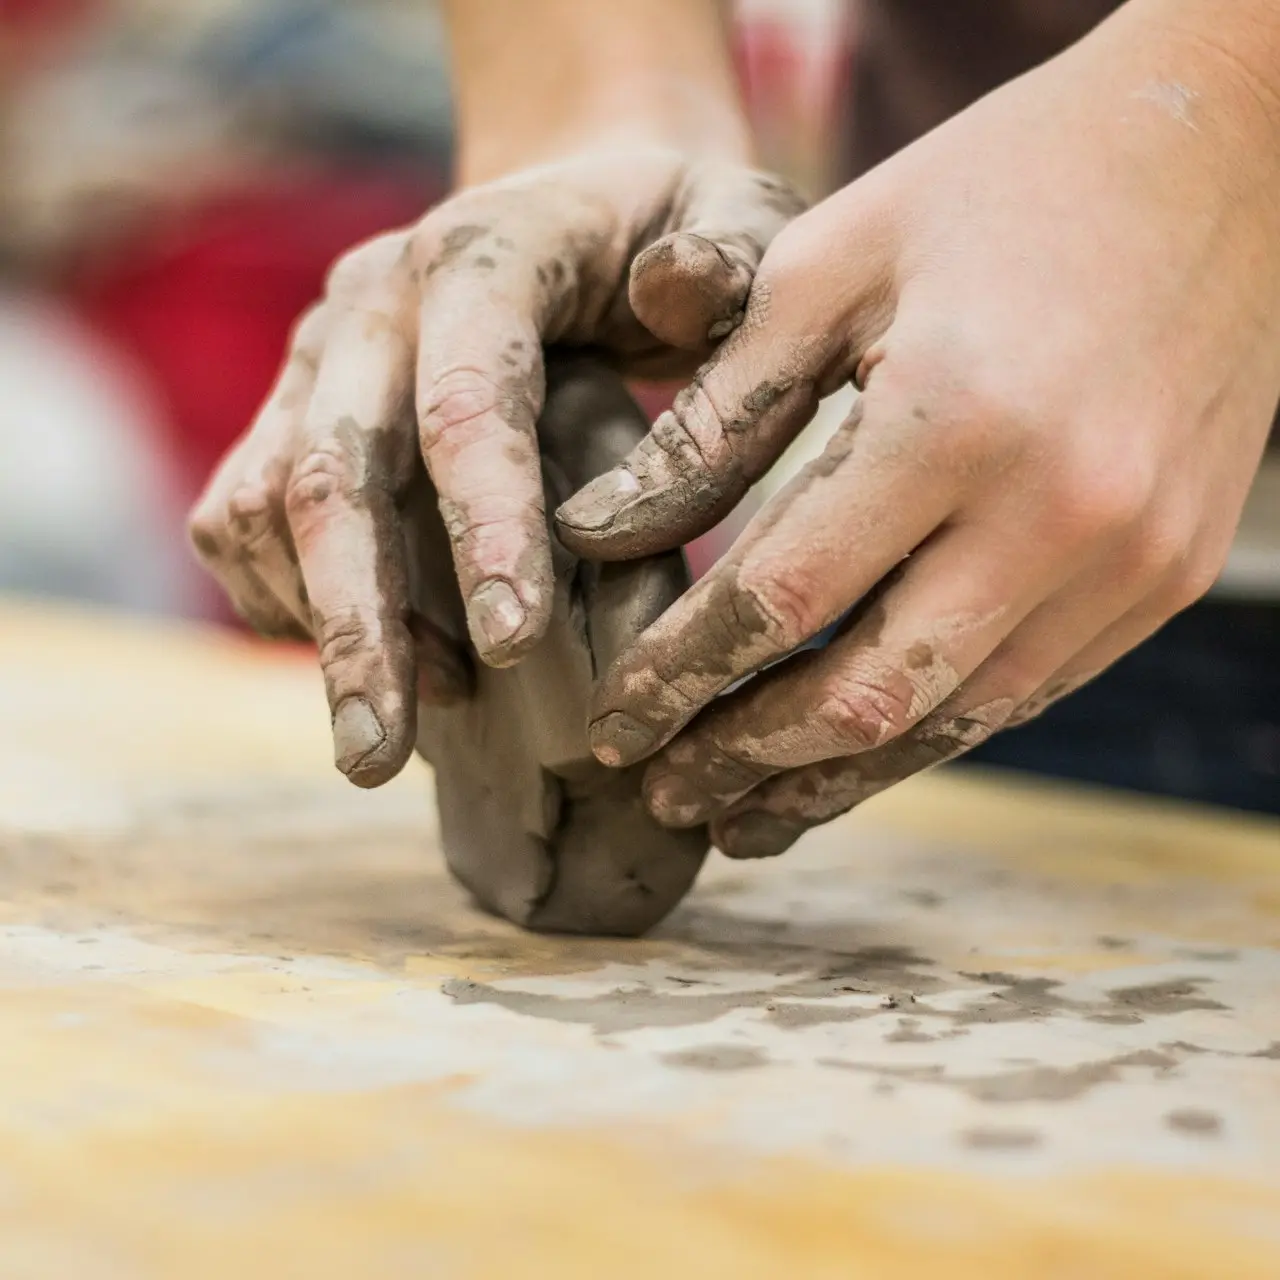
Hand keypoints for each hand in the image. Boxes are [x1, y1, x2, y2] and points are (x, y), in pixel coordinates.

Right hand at [188, 148, 801, 786]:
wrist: (572, 197)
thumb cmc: (668, 229)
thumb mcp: (734, 216)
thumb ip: (727, 258)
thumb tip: (673, 292)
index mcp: (484, 256)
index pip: (469, 400)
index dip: (485, 526)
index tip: (514, 648)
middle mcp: (374, 305)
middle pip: (332, 472)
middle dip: (357, 624)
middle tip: (377, 759)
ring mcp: (318, 358)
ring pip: (265, 505)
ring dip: (320, 627)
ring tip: (392, 732)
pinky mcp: (291, 408)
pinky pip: (243, 517)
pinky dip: (286, 602)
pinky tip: (368, 662)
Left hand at [557, 9, 1279, 856]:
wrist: (1224, 156)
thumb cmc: (1000, 191)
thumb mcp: (830, 265)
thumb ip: (714, 414)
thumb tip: (600, 531)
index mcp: (955, 418)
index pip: (780, 598)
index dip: (679, 677)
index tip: (611, 724)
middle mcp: (1060, 513)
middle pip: (864, 695)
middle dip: (745, 760)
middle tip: (662, 792)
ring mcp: (1132, 559)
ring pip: (952, 722)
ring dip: (834, 780)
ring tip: (743, 816)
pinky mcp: (1169, 575)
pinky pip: (1025, 691)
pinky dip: (926, 733)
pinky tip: (855, 751)